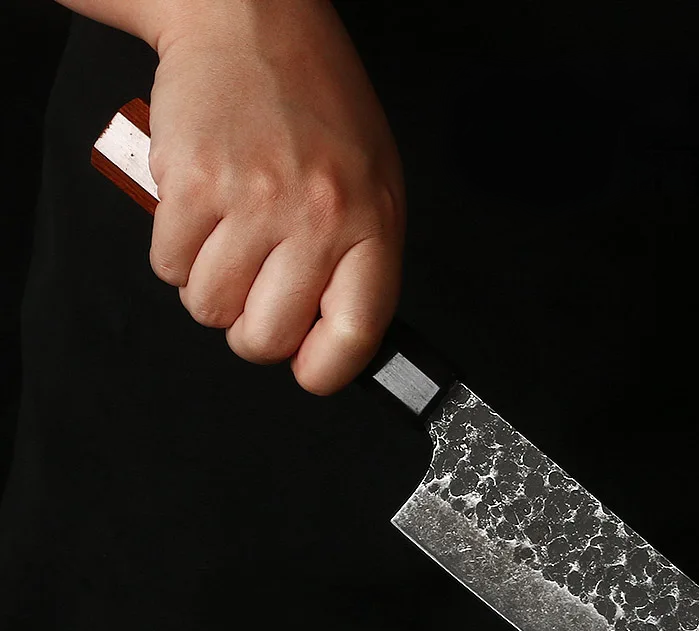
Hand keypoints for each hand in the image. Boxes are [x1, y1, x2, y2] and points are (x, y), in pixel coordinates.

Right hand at [143, 0, 403, 392]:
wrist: (255, 21)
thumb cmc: (319, 110)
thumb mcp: (373, 188)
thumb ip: (358, 268)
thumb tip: (326, 344)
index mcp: (373, 224)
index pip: (354, 336)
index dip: (324, 370)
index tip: (308, 368)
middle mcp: (318, 217)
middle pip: (266, 338)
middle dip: (253, 329)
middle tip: (257, 288)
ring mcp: (253, 200)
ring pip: (208, 309)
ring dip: (211, 287)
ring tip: (231, 236)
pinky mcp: (192, 184)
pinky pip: (168, 268)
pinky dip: (176, 252)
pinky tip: (202, 212)